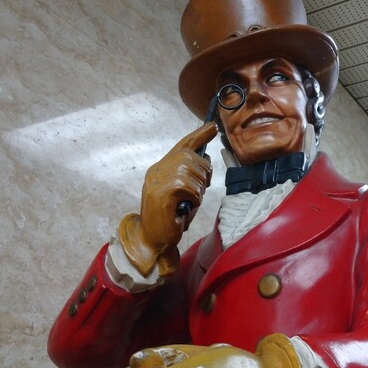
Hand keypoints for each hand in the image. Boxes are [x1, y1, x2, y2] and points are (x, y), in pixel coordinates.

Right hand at [118, 123, 216, 275]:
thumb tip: (206, 158)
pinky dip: (194, 197)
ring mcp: (156, 181)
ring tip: (191, 201)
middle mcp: (156, 171)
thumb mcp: (184, 193)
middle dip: (203, 170)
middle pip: (189, 156)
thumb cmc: (170, 218)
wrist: (153, 240)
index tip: (213, 126)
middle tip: (202, 188)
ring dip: (199, 188)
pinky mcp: (161, 194)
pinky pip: (187, 186)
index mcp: (160, 168)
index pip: (182, 146)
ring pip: (190, 171)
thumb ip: (191, 175)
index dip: (199, 135)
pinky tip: (187, 206)